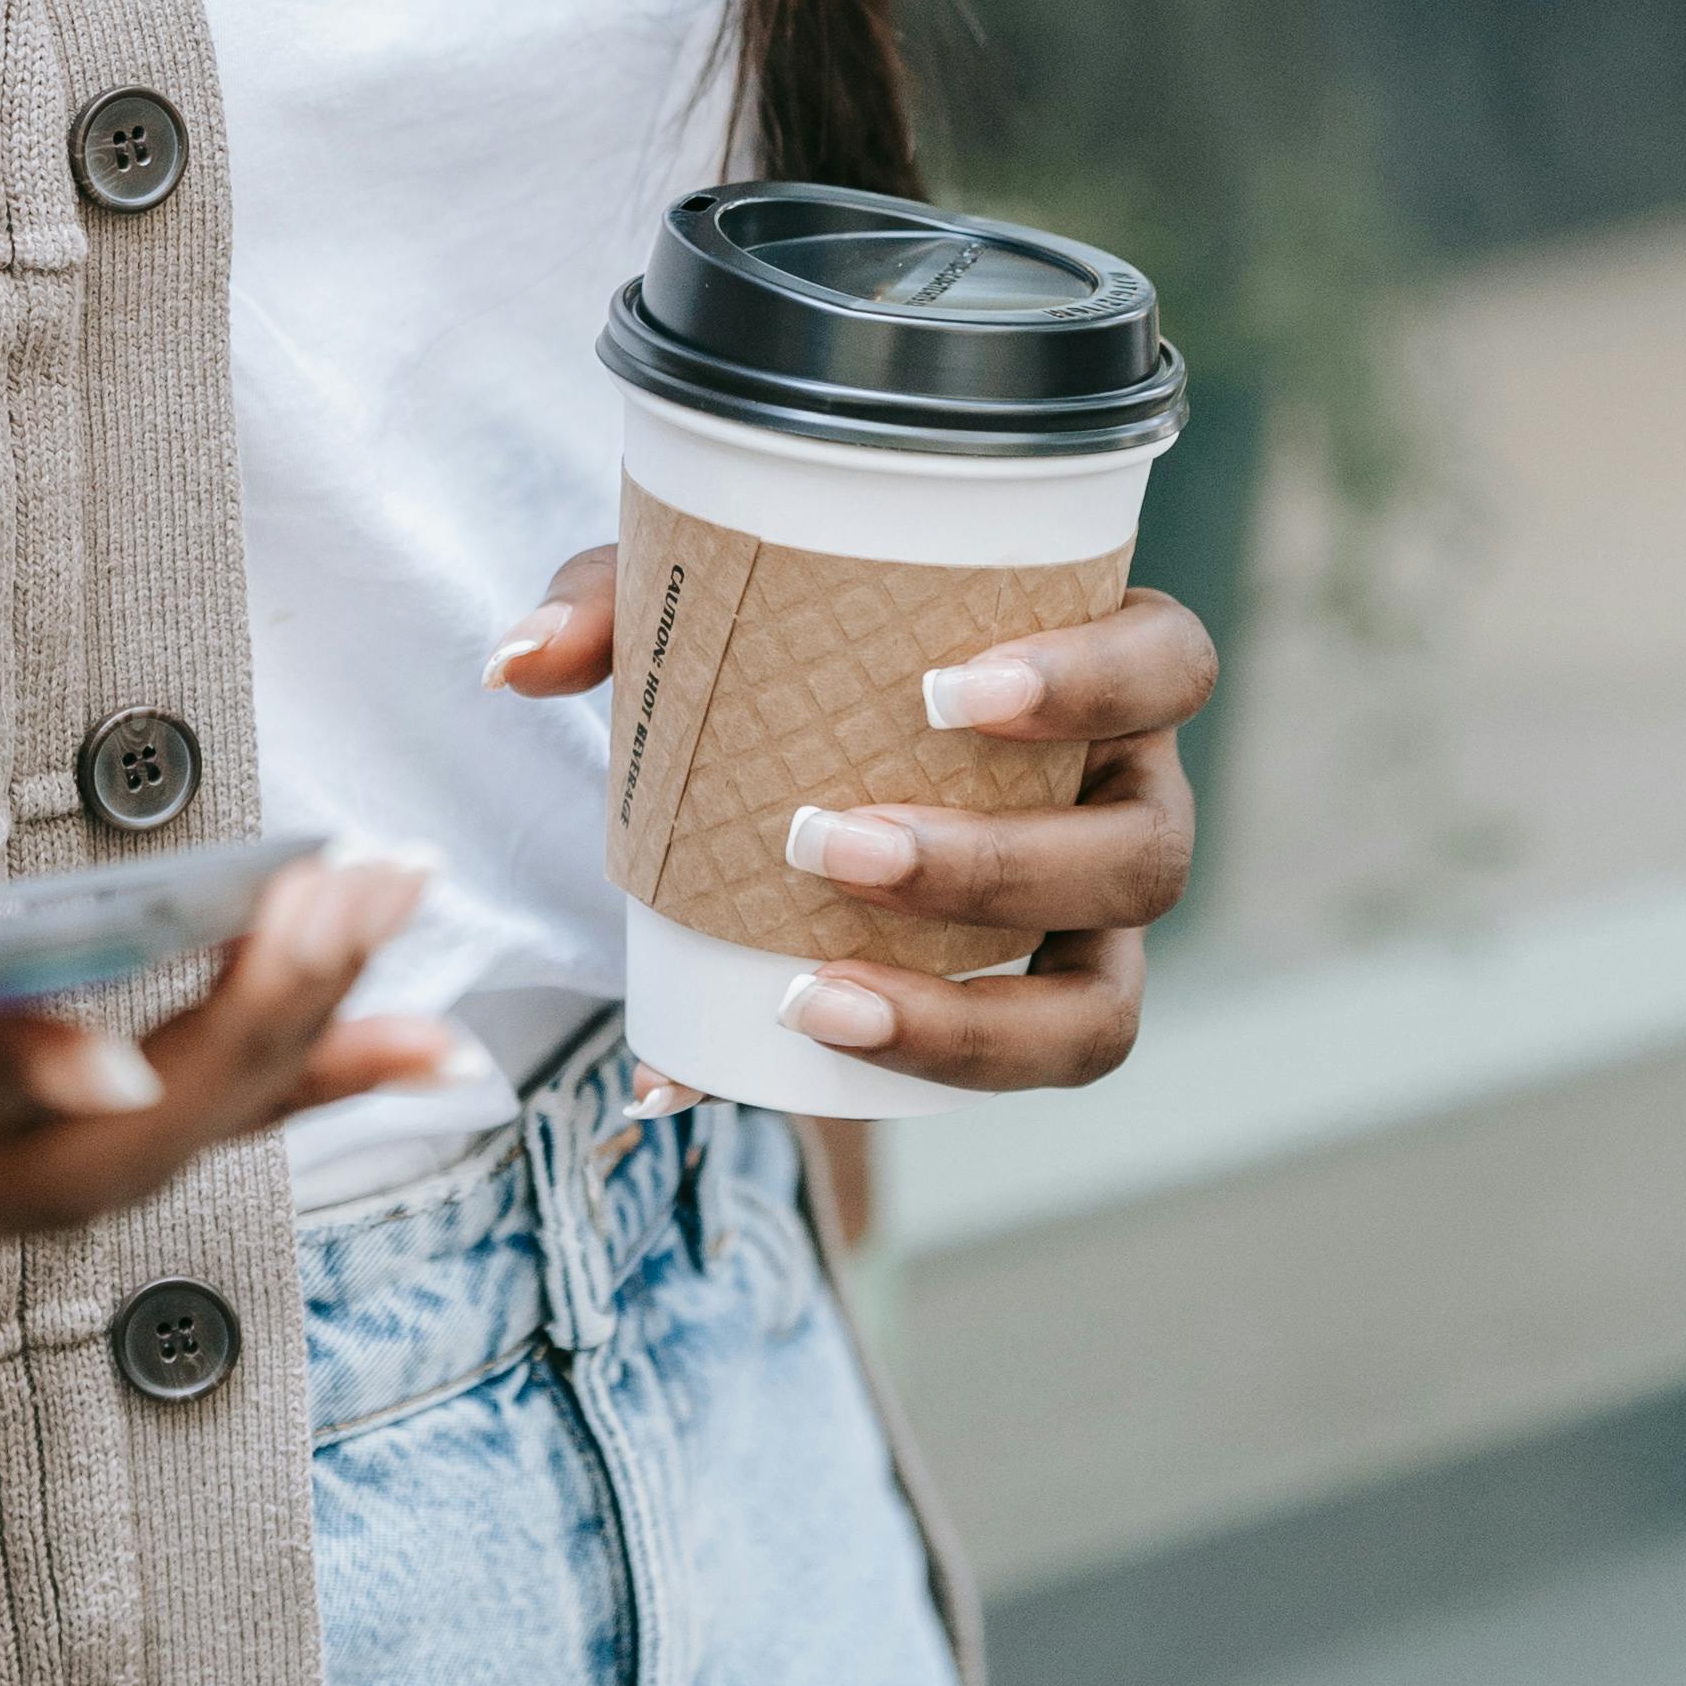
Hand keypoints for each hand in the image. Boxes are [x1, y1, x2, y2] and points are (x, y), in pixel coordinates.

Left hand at [486, 546, 1216, 1097]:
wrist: (780, 759)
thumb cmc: (786, 652)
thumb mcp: (702, 608)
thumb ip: (612, 608)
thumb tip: (517, 664)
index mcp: (1097, 675)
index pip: (1169, 662)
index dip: (1095, 679)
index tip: (949, 689)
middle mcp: (1124, 799)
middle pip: (1141, 854)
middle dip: (997, 865)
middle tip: (831, 845)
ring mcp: (1091, 926)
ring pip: (1100, 1006)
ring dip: (972, 1016)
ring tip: (820, 994)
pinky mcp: (1027, 1014)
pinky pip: (1006, 1077)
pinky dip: (898, 1078)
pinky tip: (745, 1067)